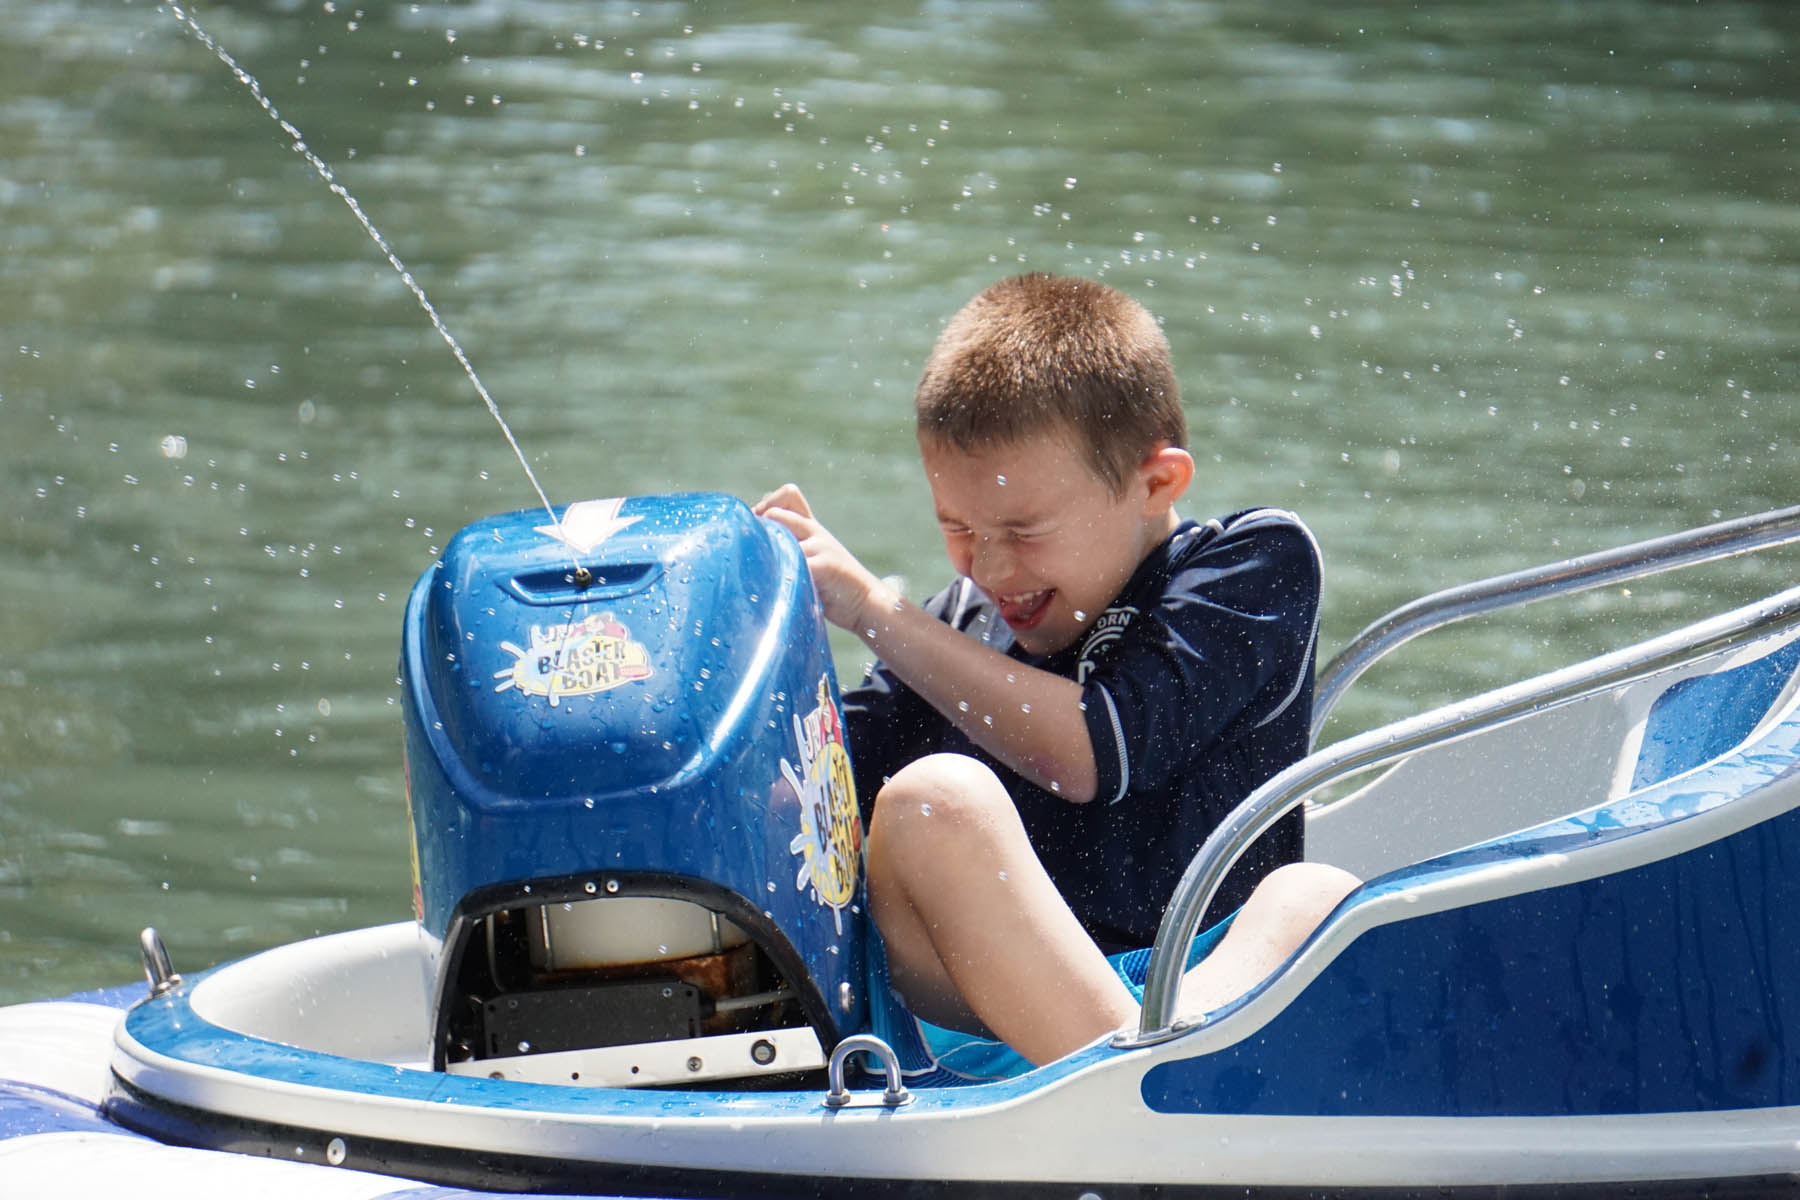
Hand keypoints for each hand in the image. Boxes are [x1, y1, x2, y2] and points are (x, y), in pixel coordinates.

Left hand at [754, 484, 891, 633]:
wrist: (866, 601)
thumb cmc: (834, 586)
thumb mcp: (813, 561)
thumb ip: (792, 551)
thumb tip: (756, 556)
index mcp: (811, 527)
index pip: (789, 494)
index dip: (766, 505)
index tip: (755, 529)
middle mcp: (815, 531)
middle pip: (776, 512)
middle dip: (758, 530)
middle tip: (751, 551)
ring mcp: (820, 546)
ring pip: (782, 537)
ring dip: (767, 552)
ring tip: (760, 570)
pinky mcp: (824, 565)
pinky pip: (796, 562)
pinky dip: (781, 574)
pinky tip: (774, 588)